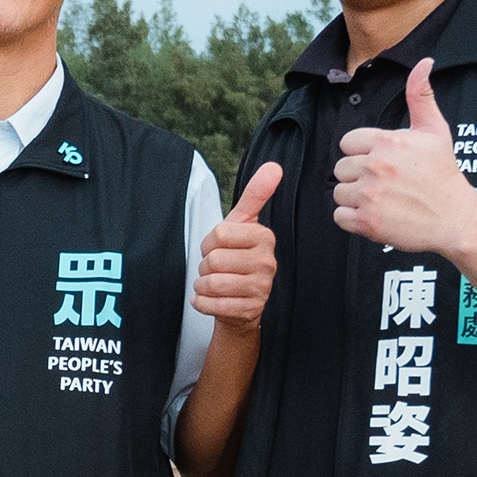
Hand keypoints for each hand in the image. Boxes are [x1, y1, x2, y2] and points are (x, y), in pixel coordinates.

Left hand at [192, 161, 281, 325]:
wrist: (240, 301)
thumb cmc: (237, 257)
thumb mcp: (243, 224)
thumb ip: (255, 194)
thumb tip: (274, 166)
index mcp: (264, 237)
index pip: (219, 235)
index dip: (209, 243)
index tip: (219, 248)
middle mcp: (267, 262)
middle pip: (214, 260)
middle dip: (205, 266)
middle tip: (216, 269)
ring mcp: (261, 288)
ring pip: (212, 283)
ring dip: (202, 285)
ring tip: (212, 284)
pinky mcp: (250, 310)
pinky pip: (212, 305)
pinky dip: (202, 303)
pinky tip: (210, 299)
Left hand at [330, 60, 476, 258]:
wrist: (455, 219)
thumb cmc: (444, 174)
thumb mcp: (435, 131)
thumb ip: (420, 96)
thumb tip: (424, 62)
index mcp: (387, 142)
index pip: (348, 143)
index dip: (362, 153)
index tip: (381, 162)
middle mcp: (375, 167)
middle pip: (340, 168)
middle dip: (357, 176)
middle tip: (383, 184)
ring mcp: (370, 196)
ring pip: (339, 193)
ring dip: (354, 198)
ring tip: (380, 200)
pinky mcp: (368, 222)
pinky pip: (339, 217)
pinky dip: (352, 219)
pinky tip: (374, 215)